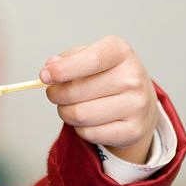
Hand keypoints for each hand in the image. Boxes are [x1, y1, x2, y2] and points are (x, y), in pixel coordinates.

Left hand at [39, 35, 158, 163]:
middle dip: (56, 94)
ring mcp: (136, 106)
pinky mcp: (133, 131)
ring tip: (69, 106)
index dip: (63, 70)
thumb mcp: (91, 56)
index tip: (44, 76)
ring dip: (65, 112)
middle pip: (76, 90)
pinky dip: (79, 128)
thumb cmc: (109, 75)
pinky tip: (88, 120)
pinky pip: (89, 133)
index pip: (91, 59)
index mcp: (120, 52)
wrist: (140, 102)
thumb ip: (68, 58)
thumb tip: (50, 67)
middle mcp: (133, 78)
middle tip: (54, 93)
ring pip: (79, 115)